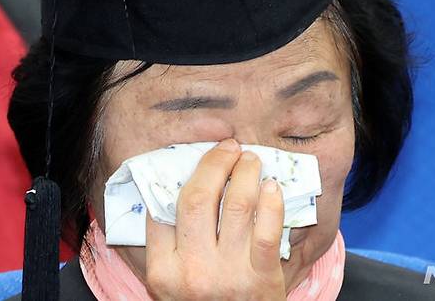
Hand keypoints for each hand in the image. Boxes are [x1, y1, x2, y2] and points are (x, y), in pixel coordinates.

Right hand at [145, 139, 286, 300]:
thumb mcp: (172, 286)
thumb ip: (167, 246)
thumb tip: (168, 193)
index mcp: (162, 272)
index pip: (163, 211)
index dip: (178, 176)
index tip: (194, 159)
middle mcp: (191, 271)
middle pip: (197, 199)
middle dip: (214, 164)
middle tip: (226, 148)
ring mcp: (228, 274)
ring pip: (236, 206)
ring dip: (245, 173)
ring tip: (250, 160)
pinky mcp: (262, 278)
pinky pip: (267, 228)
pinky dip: (271, 201)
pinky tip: (271, 187)